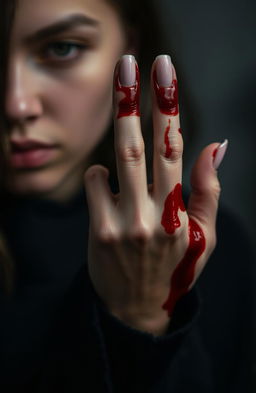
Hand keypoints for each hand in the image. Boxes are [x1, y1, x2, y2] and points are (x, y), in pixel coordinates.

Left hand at [84, 55, 227, 335]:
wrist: (137, 307)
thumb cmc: (174, 267)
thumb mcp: (204, 236)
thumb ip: (208, 190)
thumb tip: (217, 145)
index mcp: (181, 213)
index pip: (175, 148)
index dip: (169, 107)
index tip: (164, 73)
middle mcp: (150, 215)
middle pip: (137, 145)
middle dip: (131, 100)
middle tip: (128, 65)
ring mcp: (121, 224)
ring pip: (113, 161)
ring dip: (119, 145)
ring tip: (129, 152)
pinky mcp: (98, 231)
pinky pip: (95, 182)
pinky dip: (102, 175)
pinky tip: (112, 189)